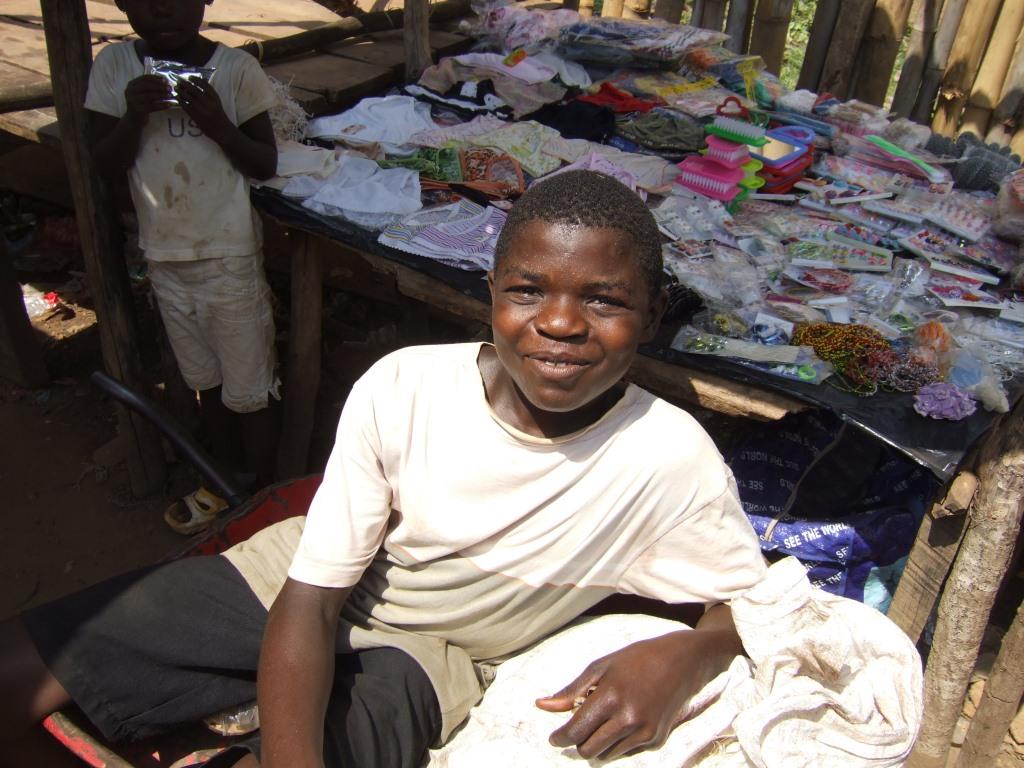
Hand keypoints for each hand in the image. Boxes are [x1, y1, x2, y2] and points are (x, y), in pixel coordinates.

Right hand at [124, 74, 171, 119]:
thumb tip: (166, 81)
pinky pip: (151, 107)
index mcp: (132, 84)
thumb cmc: (142, 103)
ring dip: (161, 95)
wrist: (134, 119)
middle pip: (146, 86)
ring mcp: (132, 101)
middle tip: (169, 88)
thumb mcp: (145, 93)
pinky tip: (169, 105)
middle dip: (159, 86)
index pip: (144, 78)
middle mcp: (130, 91)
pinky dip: (161, 105)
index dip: (156, 78)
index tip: (166, 80)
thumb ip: (153, 86)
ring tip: (170, 95)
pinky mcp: (137, 110)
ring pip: (148, 96)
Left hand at [175, 78, 231, 141]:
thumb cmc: (218, 114)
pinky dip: (180, 100)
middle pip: (193, 89)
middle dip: (184, 83)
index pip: (203, 84)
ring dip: (180, 91)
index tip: (189, 77)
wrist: (221, 129)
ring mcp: (201, 109)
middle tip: (178, 81)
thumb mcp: (216, 101)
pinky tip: (177, 97)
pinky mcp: (195, 115)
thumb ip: (209, 92)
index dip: (195, 79)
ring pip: (187, 97)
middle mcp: (208, 102)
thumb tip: (200, 79)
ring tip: (176, 88)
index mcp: (214, 97)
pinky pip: (185, 105)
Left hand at [535, 629, 737, 759]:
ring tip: (603, 721)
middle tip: (578, 728)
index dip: (560, 737)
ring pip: (606, 756)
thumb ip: (571, 691)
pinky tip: (623, 722)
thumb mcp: (600, 667)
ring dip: (597, 744)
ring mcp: (644, 732)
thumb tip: (542, 706)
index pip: (576, 731)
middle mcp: (628, 719)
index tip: (554, 738)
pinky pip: (625, 752)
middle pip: (588, 750)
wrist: (681, 662)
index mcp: (610, 697)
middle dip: (578, 742)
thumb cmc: (636, 659)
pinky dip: (617, 743)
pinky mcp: (656, 740)